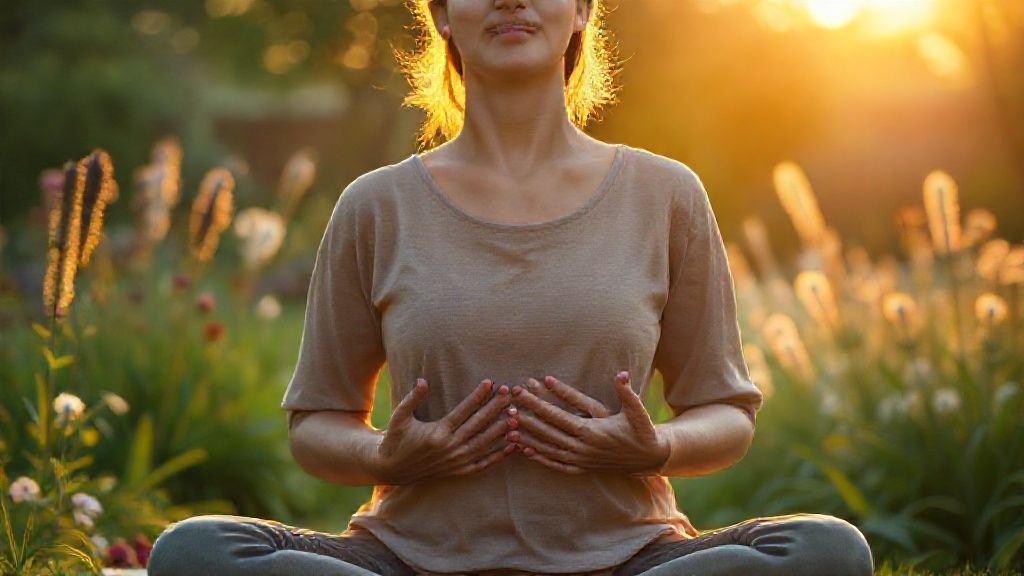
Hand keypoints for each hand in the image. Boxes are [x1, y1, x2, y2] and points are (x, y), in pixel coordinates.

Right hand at [369, 378, 515, 484]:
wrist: (391, 469)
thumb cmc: (396, 438)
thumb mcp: (400, 416)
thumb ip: (412, 398)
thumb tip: (423, 380)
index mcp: (438, 432)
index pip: (464, 411)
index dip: (479, 396)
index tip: (492, 383)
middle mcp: (450, 447)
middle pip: (479, 424)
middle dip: (496, 408)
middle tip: (511, 393)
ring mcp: (456, 461)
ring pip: (485, 444)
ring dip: (502, 430)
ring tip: (516, 415)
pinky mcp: (458, 471)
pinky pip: (482, 464)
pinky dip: (498, 456)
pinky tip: (512, 445)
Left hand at [505, 371, 669, 475]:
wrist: (650, 458)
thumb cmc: (642, 431)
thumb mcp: (637, 411)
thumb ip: (626, 393)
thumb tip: (621, 374)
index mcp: (592, 432)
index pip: (557, 416)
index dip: (537, 404)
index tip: (522, 392)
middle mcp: (583, 448)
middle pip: (548, 432)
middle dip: (526, 419)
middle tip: (507, 407)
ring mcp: (582, 460)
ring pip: (548, 450)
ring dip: (528, 440)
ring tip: (509, 429)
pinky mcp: (583, 468)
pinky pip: (557, 464)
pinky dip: (540, 458)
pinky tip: (525, 452)